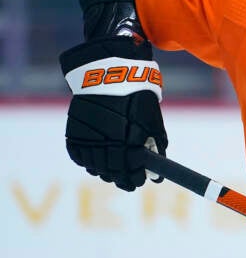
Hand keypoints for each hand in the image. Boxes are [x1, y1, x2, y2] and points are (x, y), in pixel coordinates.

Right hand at [60, 36, 167, 190]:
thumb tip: (158, 172)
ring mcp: (89, 140)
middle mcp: (108, 144)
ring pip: (96, 168)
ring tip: (112, 170)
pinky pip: (81, 157)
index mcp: (130, 142)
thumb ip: (157, 148)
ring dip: (105, 172)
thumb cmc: (138, 99)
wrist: (110, 76)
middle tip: (127, 181)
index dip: (136, 179)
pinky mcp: (75, 135)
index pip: (132, 173)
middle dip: (121, 179)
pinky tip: (97, 160)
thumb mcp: (153, 123)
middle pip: (112, 174)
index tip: (139, 181)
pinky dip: (89, 162)